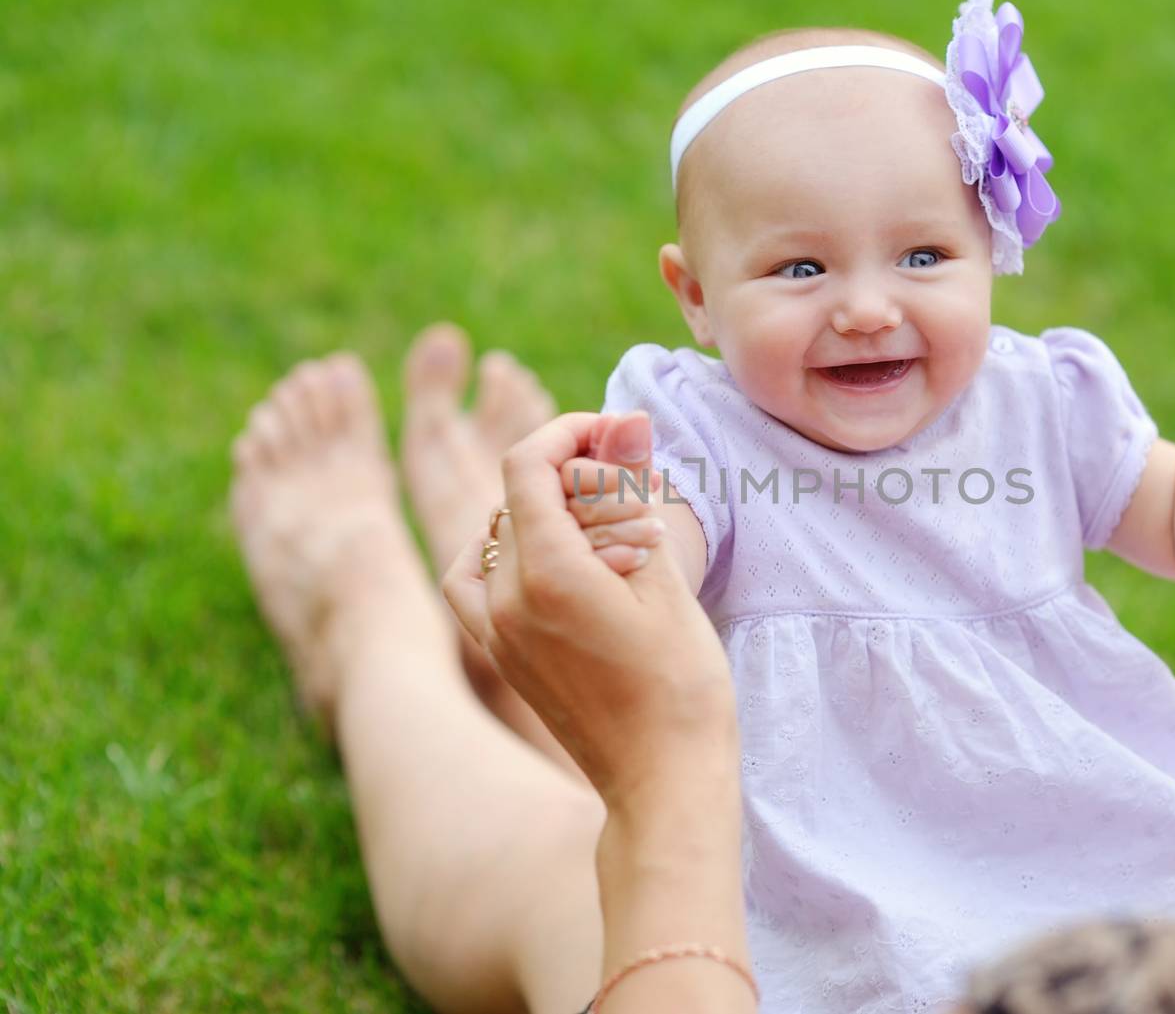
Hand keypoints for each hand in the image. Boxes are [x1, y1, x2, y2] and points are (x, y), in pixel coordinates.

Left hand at [442, 411, 736, 809]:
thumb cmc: (680, 685)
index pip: (527, 463)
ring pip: (493, 533)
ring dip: (539, 510)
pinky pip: (472, 580)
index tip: (616, 434)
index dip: (570, 432)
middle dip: (567, 471)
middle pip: (513, 495)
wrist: (663, 780)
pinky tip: (544, 558)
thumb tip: (625, 418)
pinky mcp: (498, 655)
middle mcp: (503, 597)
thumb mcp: (663, 576)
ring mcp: (494, 630)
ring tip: (598, 525)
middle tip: (629, 482)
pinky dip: (501, 552)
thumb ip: (630, 493)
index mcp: (544, 572)